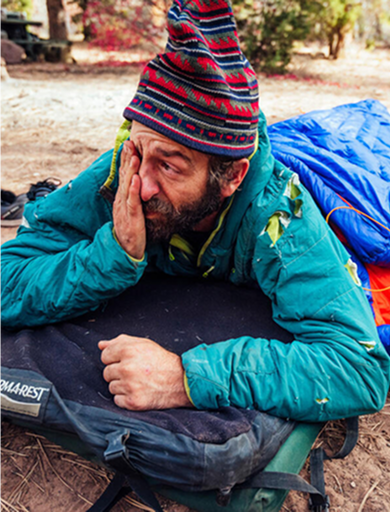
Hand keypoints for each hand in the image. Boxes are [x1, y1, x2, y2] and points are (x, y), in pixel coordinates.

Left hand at [99, 335, 192, 410]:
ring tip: (138, 382)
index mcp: (128, 351)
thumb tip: (101, 345)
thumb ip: (120, 342)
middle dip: (118, 373)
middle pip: (106, 373)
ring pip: (111, 387)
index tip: (126, 361)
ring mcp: (129, 386)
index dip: (115, 359)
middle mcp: (127, 368)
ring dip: (122, 386)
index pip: (105, 356)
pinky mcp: (132, 401)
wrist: (180, 381)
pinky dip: (125, 398)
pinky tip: (138, 391)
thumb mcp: (143, 345)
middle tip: (134, 372)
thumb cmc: (161, 361)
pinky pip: (117, 400)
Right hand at [113, 140, 145, 259]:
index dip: (126, 160)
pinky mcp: (131, 218)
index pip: (124, 176)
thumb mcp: (131, 211)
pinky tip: (136, 179)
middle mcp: (121, 201)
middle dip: (126, 159)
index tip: (129, 145)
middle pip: (124, 177)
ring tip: (134, 155)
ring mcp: (125, 209)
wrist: (125, 251)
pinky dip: (134, 190)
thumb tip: (138, 184)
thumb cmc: (131, 230)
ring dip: (130, 170)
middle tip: (129, 143)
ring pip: (127, 187)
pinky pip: (132, 202)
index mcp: (122, 199)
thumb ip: (134, 198)